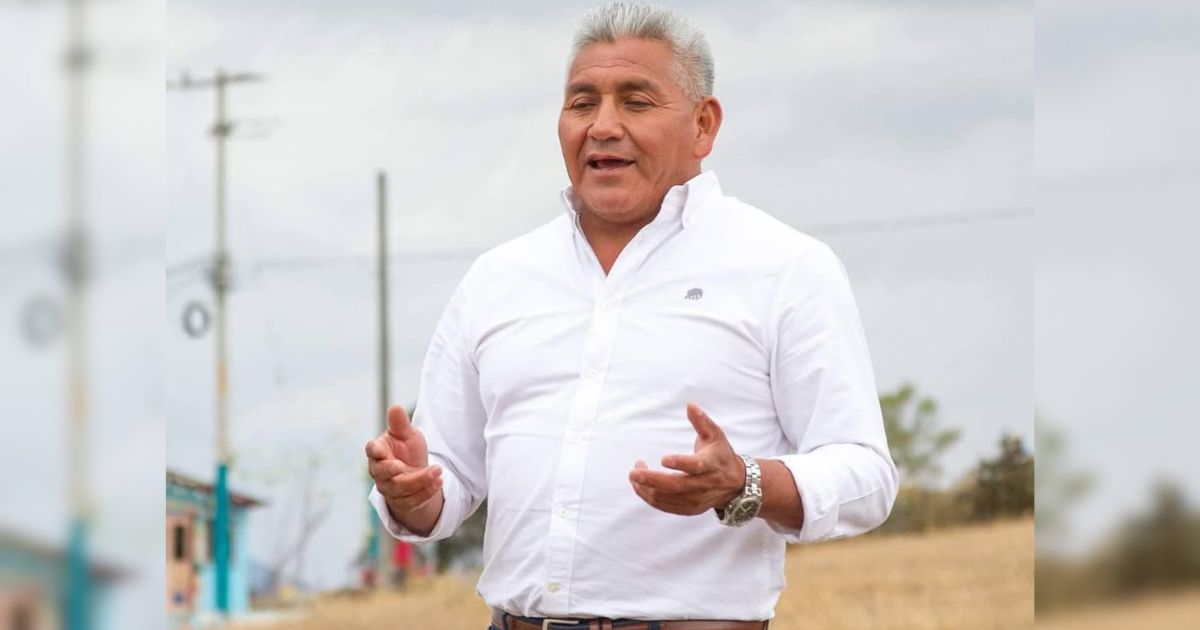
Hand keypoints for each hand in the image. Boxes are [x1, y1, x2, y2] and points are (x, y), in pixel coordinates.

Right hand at [364, 406, 443, 523]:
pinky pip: (412, 500)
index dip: (374, 451)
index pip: (371, 451)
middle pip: (382, 473)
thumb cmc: (406, 450)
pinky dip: (426, 492)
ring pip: (400, 488)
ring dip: (419, 481)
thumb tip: (395, 407)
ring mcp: (389, 488)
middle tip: (401, 466)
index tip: (380, 450)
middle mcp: (380, 472)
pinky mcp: (402, 501)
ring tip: (438, 470)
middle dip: (390, 470)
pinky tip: (439, 481)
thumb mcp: (407, 435)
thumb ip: (400, 424)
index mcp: (378, 452)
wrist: (415, 472)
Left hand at [628, 402, 746, 515]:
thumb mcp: (716, 435)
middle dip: (652, 480)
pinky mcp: (690, 509)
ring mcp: (696, 499)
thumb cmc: (721, 455)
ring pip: (667, 499)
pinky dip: (650, 498)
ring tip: (634, 476)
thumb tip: (690, 405)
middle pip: (675, 486)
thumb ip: (702, 421)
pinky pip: (666, 507)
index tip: (663, 459)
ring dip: (647, 489)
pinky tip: (641, 487)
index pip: (695, 466)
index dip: (680, 463)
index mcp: (710, 465)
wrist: (736, 484)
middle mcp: (703, 484)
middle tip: (633, 472)